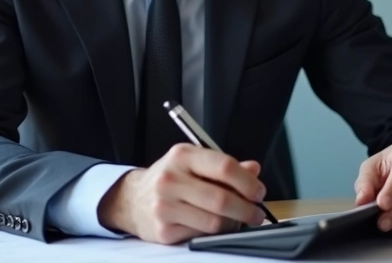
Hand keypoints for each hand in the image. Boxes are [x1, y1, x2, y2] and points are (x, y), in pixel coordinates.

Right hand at [98, 144, 266, 243]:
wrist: (133, 199)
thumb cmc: (170, 179)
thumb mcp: (194, 163)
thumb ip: (224, 166)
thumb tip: (253, 169)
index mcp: (182, 155)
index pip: (224, 166)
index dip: (248, 182)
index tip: (259, 192)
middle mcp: (170, 178)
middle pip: (221, 199)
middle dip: (246, 209)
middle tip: (256, 213)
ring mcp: (165, 206)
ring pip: (214, 222)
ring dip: (233, 224)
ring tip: (237, 221)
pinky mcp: (164, 230)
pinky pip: (201, 236)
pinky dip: (214, 234)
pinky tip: (214, 227)